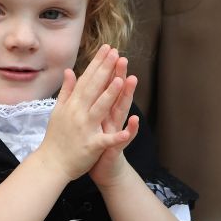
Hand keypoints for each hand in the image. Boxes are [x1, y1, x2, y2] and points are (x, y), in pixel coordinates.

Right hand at [36, 45, 134, 180]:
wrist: (51, 163)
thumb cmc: (56, 137)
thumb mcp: (58, 111)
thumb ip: (66, 91)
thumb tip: (68, 71)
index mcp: (72, 105)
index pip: (87, 79)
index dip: (97, 63)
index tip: (107, 48)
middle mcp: (77, 113)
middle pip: (94, 89)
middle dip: (106, 70)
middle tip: (116, 53)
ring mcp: (84, 129)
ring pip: (99, 109)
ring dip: (110, 95)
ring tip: (121, 80)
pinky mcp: (91, 145)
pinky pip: (105, 140)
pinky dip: (116, 136)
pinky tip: (128, 128)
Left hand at [89, 53, 140, 187]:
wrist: (102, 169)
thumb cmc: (94, 143)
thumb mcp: (90, 118)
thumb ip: (90, 100)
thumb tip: (85, 80)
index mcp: (102, 110)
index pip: (104, 87)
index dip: (106, 70)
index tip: (107, 51)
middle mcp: (112, 118)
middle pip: (116, 94)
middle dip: (119, 76)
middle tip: (122, 58)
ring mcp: (116, 131)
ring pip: (122, 111)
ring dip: (127, 96)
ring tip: (132, 80)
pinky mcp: (116, 147)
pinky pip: (123, 138)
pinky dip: (130, 130)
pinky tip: (135, 120)